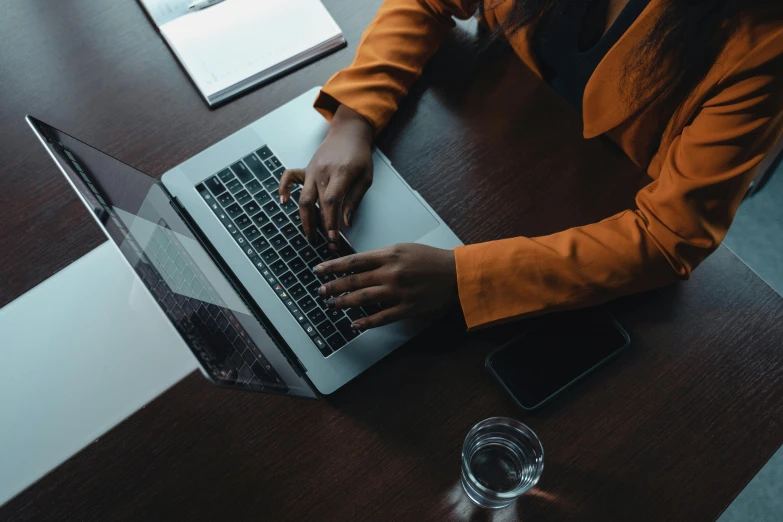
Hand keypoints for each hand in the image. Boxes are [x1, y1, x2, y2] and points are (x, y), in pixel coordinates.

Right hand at [279, 105, 373, 252]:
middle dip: (317, 226)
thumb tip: (346, 222)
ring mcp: (311, 170)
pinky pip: (289, 177)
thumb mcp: (365, 178)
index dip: (330, 222)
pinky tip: (283, 202)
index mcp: (340, 173)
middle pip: (315, 203)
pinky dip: (283, 188)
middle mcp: (322, 172)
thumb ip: (354, 200)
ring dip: (304, 218)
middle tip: (322, 243)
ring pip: (302, 197)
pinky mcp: (305, 169)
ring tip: (310, 235)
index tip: (333, 238)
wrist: (349, 133)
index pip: (332, 202)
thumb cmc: (359, 156)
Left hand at [315, 243, 458, 329]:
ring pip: (363, 299)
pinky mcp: (406, 309)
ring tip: (333, 305)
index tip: (319, 271)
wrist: (455, 274)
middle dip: (334, 286)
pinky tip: (354, 323)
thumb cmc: (430, 259)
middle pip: (354, 281)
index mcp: (389, 255)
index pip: (353, 261)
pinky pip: (381, 317)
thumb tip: (358, 265)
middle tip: (321, 291)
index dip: (333, 266)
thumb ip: (381, 256)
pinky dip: (366, 322)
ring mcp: (398, 292)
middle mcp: (391, 273)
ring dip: (345, 302)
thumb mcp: (404, 248)